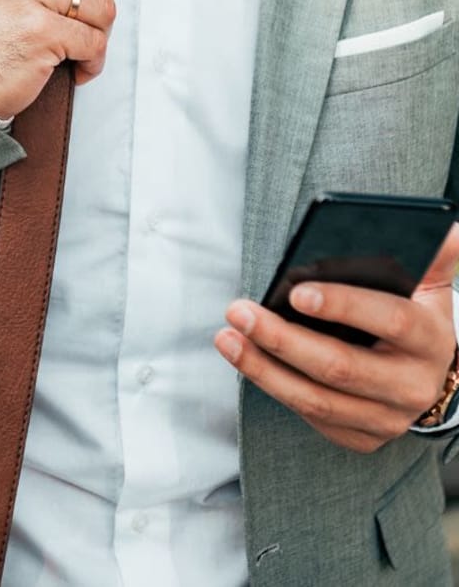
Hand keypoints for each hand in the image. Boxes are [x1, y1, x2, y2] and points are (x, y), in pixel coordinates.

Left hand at [214, 221, 458, 452]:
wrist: (429, 375)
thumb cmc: (417, 316)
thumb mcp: (431, 285)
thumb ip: (435, 256)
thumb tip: (446, 226)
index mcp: (430, 339)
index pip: (389, 319)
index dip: (343, 305)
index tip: (296, 291)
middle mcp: (412, 386)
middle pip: (340, 367)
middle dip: (283, 339)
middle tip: (238, 311)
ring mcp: (388, 419)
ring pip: (317, 400)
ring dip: (264, 369)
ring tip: (227, 338)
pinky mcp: (363, 438)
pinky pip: (312, 416)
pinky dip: (276, 388)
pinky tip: (248, 360)